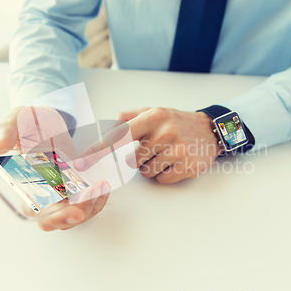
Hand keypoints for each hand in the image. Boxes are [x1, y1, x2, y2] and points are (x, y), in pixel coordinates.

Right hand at [0, 106, 110, 230]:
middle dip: (76, 215)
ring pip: (74, 214)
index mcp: (23, 182)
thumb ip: (6, 132)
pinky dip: (96, 199)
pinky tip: (103, 186)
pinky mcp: (73, 187)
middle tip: (91, 198)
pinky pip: (86, 203)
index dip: (52, 216)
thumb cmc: (29, 121)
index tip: (73, 212)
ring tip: (101, 186)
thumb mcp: (17, 120)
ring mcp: (59, 192)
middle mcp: (40, 193)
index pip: (34, 210)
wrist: (48, 118)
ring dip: (90, 206)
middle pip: (57, 219)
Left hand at [74, 107, 220, 183]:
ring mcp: (178, 150)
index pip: (120, 135)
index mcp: (153, 117)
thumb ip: (129, 117)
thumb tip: (107, 125)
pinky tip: (175, 162)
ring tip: (165, 154)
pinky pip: (161, 179)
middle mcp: (165, 132)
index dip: (98, 150)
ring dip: (150, 167)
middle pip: (131, 160)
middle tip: (153, 148)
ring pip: (145, 172)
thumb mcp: (154, 111)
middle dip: (137, 158)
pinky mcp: (187, 167)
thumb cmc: (176, 122)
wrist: (209, 131)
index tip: (81, 162)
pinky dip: (164, 174)